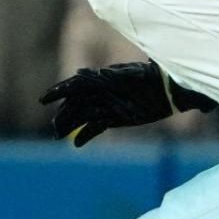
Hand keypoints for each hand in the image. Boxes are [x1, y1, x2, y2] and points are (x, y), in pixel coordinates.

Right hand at [39, 61, 215, 146]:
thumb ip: (117, 77)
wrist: (174, 87)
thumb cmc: (158, 78)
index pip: (76, 84)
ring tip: (57, 136)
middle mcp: (103, 91)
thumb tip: (93, 75)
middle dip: (63, 114)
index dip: (59, 92)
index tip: (43, 101)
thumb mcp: (137, 76)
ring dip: (70, 124)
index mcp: (105, 79)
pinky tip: (77, 143)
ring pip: (83, 115)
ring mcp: (110, 104)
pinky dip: (86, 134)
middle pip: (77, 103)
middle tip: (54, 129)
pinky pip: (97, 126)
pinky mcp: (118, 117)